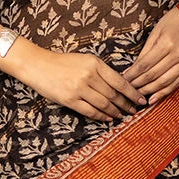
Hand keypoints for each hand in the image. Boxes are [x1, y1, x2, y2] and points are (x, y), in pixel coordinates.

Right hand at [4, 43, 146, 122]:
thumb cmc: (62, 62)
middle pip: (114, 95)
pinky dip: (101, 116)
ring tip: (122, 116)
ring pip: (104, 104)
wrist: (37, 65)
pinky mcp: (70, 100)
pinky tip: (108, 118)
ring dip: (115, 112)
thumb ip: (101, 71)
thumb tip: (119, 86)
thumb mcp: (84, 60)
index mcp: (95, 63)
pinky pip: (90, 111)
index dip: (132, 93)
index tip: (141, 99)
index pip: (120, 81)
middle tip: (134, 111)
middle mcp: (89, 76)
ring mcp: (79, 88)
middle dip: (126, 104)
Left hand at [123, 8, 178, 103]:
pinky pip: (176, 84)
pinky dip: (164, 93)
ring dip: (149, 91)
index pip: (145, 64)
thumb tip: (133, 69)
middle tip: (128, 90)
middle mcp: (177, 55)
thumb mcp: (156, 31)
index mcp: (167, 44)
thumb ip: (145, 51)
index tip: (123, 80)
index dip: (133, 74)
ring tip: (138, 95)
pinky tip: (153, 99)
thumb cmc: (174, 21)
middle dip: (138, 84)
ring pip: (164, 82)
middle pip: (153, 75)